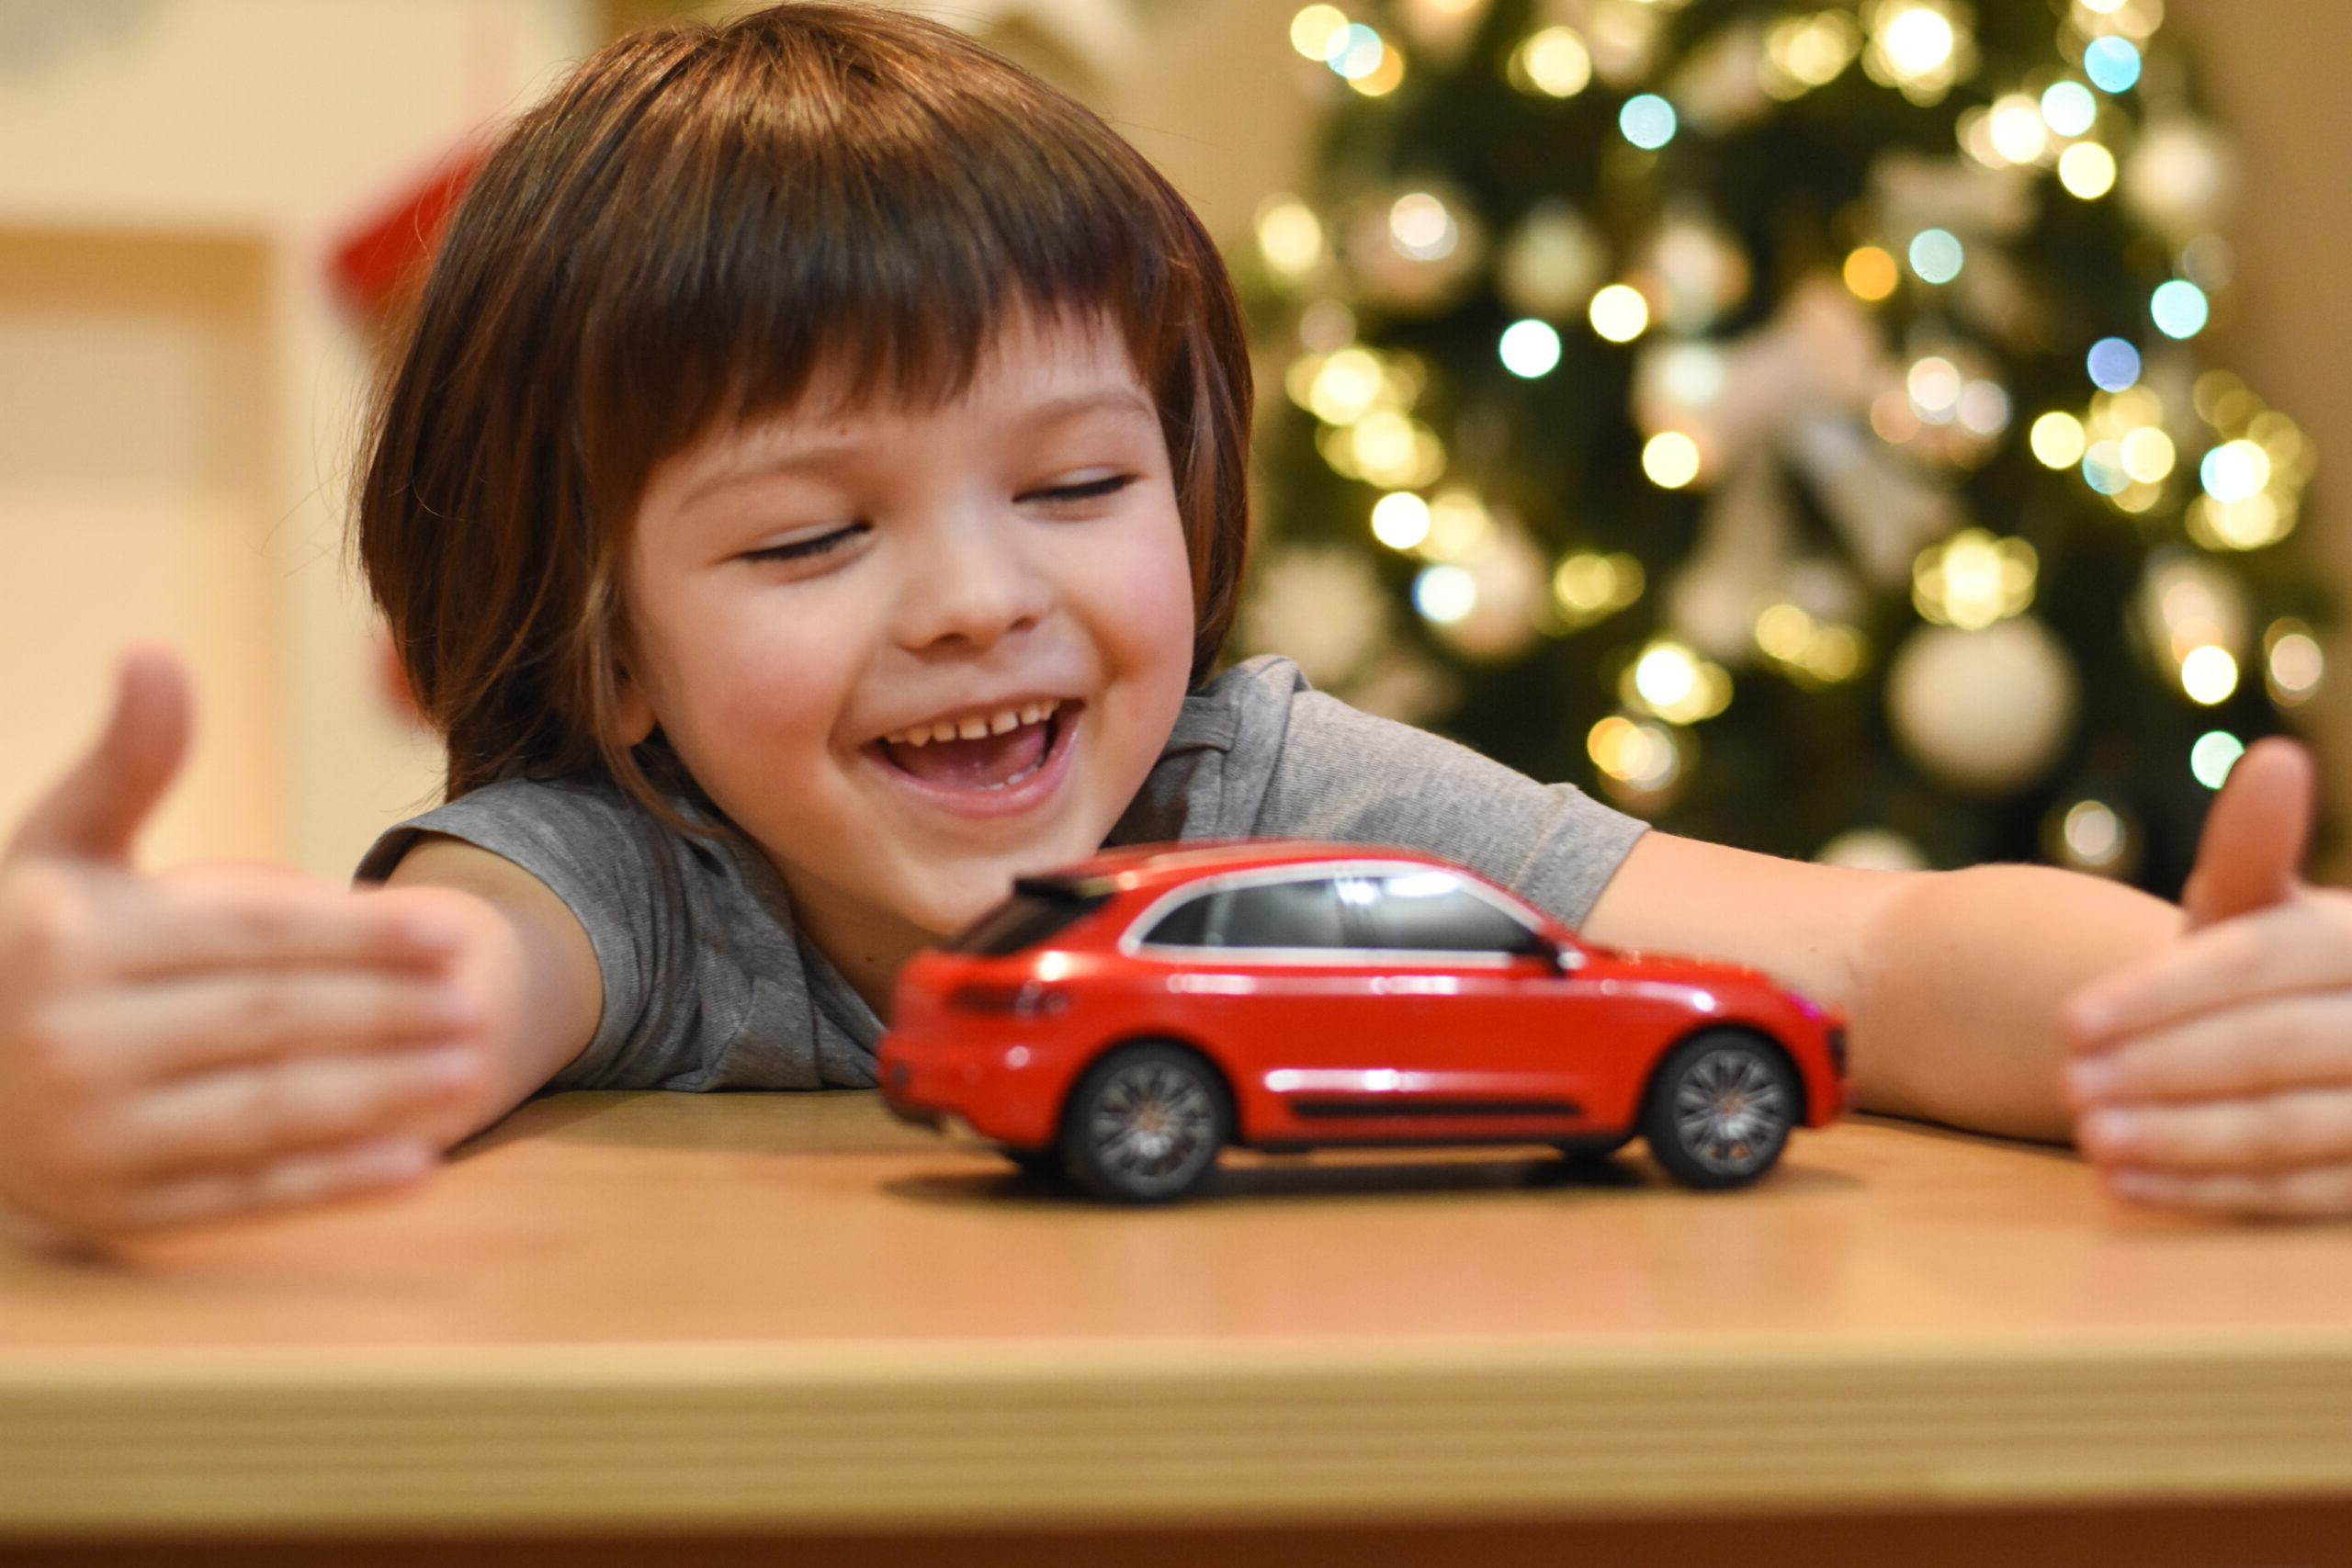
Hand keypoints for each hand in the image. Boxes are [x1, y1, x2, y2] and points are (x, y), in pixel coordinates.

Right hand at [0, 650, 504, 1240]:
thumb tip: (157, 653)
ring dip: (379, 1098)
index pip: (246, 937)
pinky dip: (333, 1188)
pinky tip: (418, 1166)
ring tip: (473, 1074)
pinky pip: (243, 1198)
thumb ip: (125, 764)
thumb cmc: (27, 942)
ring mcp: (93, 1139)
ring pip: (265, 1114)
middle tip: (482, 1008)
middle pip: (270, 1024)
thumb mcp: (58, 849)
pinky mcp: (118, 1213)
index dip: (358, 935)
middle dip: (387, 1015)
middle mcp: (72, 1045)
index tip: (452, 931)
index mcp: (69, 944)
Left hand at [2063, 736, 2351, 1215]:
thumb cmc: (2271, 966)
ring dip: (2178, 1138)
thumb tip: (2277, 758)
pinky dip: (2204, 1192)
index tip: (2070, 1021)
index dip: (2162, 995)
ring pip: (2285, 1130)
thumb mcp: (2255, 907)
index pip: (2258, 965)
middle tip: (2066, 1085)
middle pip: (2268, 1050)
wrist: (2318, 1034)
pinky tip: (2121, 1187)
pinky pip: (2295, 1197)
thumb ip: (2252, 847)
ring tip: (2087, 1136)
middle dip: (2159, 1069)